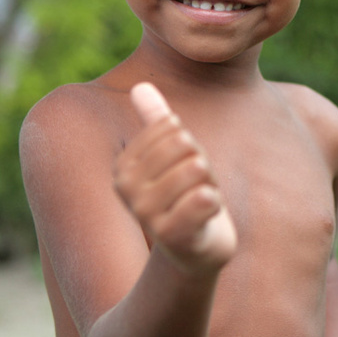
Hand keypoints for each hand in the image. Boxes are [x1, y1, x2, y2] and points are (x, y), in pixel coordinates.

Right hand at [114, 82, 236, 273]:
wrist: (194, 251)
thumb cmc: (184, 197)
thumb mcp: (172, 156)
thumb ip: (156, 121)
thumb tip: (140, 85)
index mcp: (123, 167)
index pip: (173, 128)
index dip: (191, 148)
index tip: (184, 172)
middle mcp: (127, 190)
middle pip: (186, 146)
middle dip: (203, 166)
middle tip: (195, 190)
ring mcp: (146, 214)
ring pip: (197, 168)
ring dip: (210, 185)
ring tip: (198, 204)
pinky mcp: (171, 235)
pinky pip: (205, 198)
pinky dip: (214, 204)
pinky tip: (204, 219)